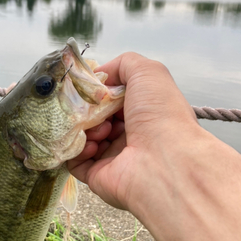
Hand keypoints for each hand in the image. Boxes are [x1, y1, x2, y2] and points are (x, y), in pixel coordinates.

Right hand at [67, 52, 198, 212]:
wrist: (164, 161)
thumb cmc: (160, 115)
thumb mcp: (148, 72)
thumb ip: (123, 64)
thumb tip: (101, 75)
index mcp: (142, 113)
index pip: (112, 99)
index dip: (99, 92)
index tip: (91, 88)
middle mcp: (129, 135)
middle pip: (96, 118)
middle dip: (89, 110)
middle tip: (91, 109)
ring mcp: (113, 157)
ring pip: (84, 138)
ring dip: (85, 128)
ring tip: (100, 129)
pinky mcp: (98, 176)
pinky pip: (76, 161)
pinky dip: (77, 150)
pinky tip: (90, 144)